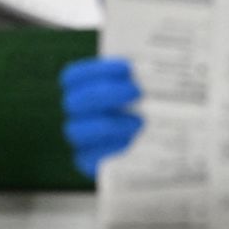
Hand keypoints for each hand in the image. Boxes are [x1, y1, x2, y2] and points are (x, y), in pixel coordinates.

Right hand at [60, 57, 143, 179]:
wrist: (153, 137)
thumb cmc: (147, 100)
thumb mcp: (144, 82)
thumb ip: (142, 76)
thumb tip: (154, 71)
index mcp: (80, 85)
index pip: (73, 76)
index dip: (97, 70)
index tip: (128, 68)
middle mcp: (74, 110)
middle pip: (74, 101)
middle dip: (105, 94)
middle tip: (137, 92)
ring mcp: (78, 136)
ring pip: (77, 130)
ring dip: (109, 125)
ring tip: (139, 121)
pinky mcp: (86, 160)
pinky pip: (87, 156)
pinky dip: (109, 147)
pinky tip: (130, 140)